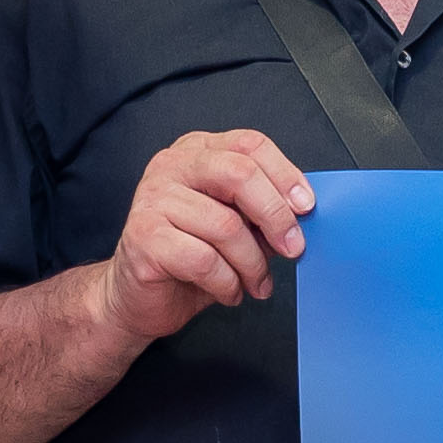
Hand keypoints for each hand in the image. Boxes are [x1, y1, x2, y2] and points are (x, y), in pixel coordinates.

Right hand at [102, 130, 310, 342]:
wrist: (137, 297)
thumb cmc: (188, 259)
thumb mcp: (235, 227)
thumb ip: (263, 212)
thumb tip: (303, 216)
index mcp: (197, 152)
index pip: (249, 144)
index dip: (285, 175)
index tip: (306, 207)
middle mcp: (172, 166)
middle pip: (240, 174)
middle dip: (276, 216)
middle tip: (293, 248)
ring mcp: (153, 199)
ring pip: (226, 226)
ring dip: (252, 264)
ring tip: (256, 282)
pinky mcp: (144, 237)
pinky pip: (205, 260)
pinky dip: (227, 283)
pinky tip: (228, 291)